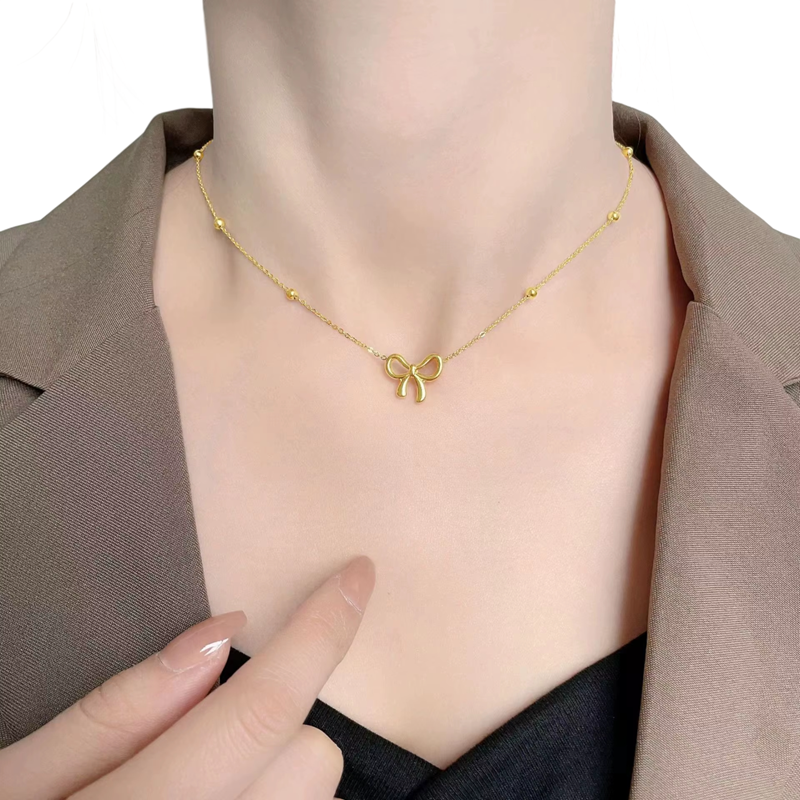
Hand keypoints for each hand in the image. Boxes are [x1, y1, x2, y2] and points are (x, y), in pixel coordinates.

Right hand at [0, 555, 375, 799]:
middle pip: (314, 757)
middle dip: (272, 728)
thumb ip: (119, 711)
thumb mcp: (18, 780)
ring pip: (320, 797)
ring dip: (279, 776)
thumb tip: (222, 635)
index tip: (359, 574)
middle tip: (196, 742)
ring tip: (205, 789)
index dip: (322, 630)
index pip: (264, 707)